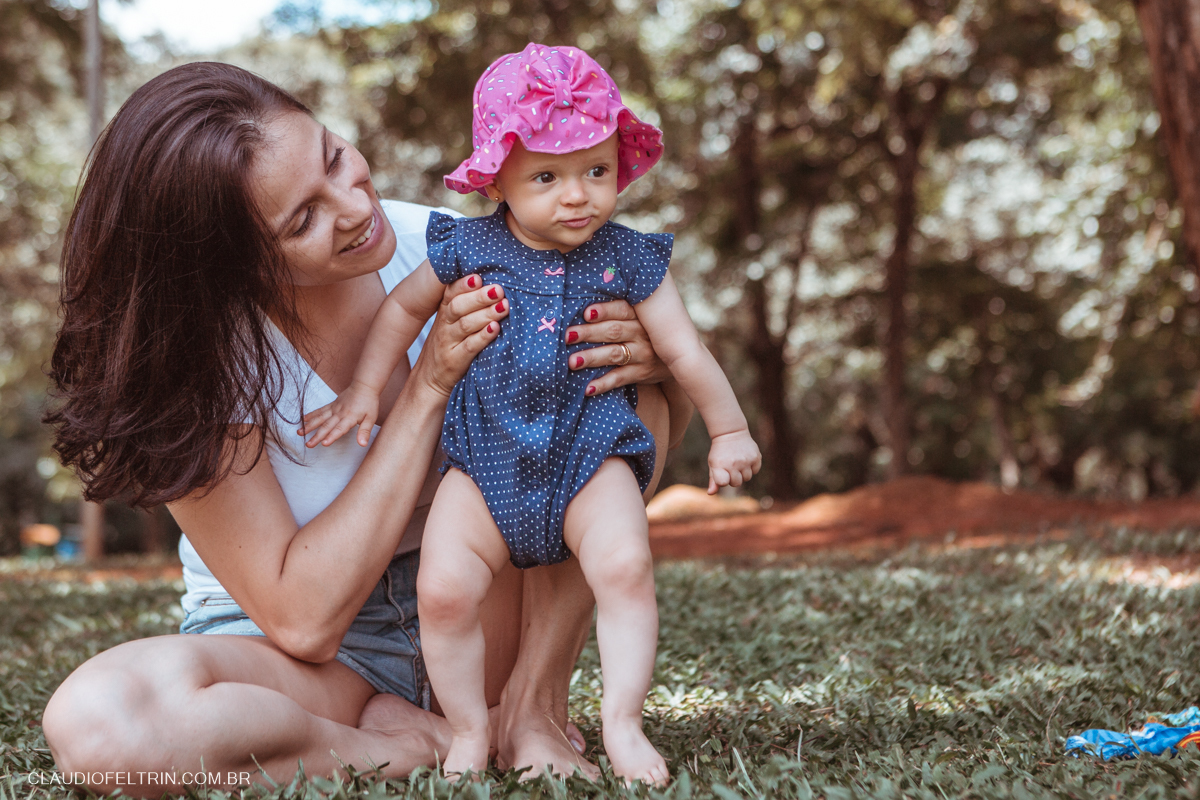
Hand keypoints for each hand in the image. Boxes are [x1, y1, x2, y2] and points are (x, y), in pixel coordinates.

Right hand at [299, 381, 380, 447]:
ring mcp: (334, 408)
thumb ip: (365, 431)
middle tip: (309, 444)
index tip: (324, 443)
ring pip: (320, 418)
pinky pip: (320, 410)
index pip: (339, 429)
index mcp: (349, 418)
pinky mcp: (331, 405)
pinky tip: (303, 420)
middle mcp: (339, 413)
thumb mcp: (371, 418)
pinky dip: (311, 415)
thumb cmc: (369, 403)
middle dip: (317, 436)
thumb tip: (362, 444)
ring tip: (300, 433)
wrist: (364, 386)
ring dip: (309, 426)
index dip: (332, 436)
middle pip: (327, 426)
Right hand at [412, 274, 508, 396]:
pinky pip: (469, 347)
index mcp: (444, 312)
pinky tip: (495, 329)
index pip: (451, 293)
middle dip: (479, 297)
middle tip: (498, 290)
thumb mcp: (450, 323)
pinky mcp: (454, 361)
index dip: (464, 285)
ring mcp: (448, 343)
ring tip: (503, 306)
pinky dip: (483, 337)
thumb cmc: (448, 345)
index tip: (478, 277)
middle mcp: (444, 325)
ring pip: (465, 325)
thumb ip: (465, 305)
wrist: (430, 380)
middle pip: (459, 307)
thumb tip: (493, 285)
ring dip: (485, 314)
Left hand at [565, 300, 670, 395]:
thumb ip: (617, 313)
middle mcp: (642, 334)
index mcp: (639, 316)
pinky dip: (603, 384)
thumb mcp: (640, 318)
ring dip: (592, 357)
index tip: (586, 313)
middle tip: (567, 336)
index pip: (621, 310)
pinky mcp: (641, 374)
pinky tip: (587, 388)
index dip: (604, 311)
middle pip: (613, 331)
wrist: (676, 357)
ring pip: (614, 354)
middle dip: (589, 333)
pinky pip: (620, 379)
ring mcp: (643, 355)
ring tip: (572, 362)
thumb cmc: (645, 332)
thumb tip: (581, 309)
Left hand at [707, 430, 761, 494]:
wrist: (731, 432)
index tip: (722, 474)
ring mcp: (746, 460)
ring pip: (747, 478)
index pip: (723, 483)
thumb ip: (713, 480)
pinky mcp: (756, 457)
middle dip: (733, 478)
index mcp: (720, 465)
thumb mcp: (713, 464)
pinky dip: (751, 467)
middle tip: (730, 467)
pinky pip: (755, 471)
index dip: (723, 481)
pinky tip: (745, 459)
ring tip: (738, 462)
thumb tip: (710, 493)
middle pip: (737, 483)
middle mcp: (734, 463)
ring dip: (743, 473)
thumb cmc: (720, 452)